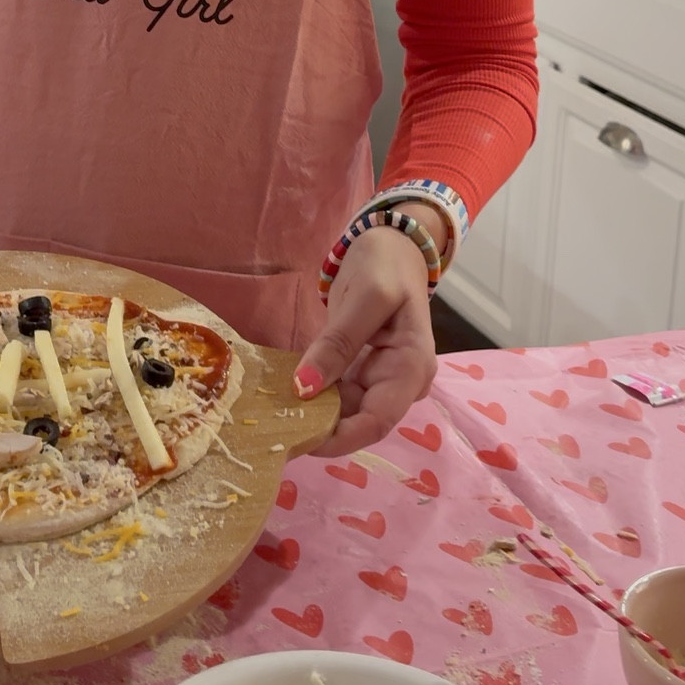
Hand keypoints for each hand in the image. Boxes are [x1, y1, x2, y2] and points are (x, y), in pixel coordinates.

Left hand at [294, 224, 436, 456]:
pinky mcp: (364, 372)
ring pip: (346, 413)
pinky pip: (338, 395)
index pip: (377, 421)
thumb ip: (337, 344)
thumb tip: (304, 388)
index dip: (338, 438)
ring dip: (313, 416)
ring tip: (272, 417)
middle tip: (273, 429)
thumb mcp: (364, 297)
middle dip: (320, 430)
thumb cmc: (385, 266)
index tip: (296, 439)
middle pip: (360, 422)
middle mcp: (401, 383)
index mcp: (411, 368)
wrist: (392, 246)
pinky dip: (314, 398)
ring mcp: (383, 379)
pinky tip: (284, 398)